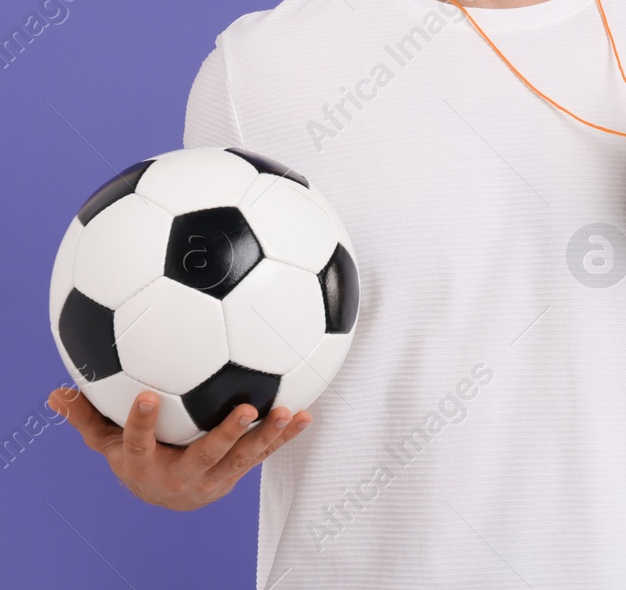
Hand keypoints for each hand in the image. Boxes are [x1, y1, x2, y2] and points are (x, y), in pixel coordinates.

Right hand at [47, 386, 311, 511]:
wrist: (166, 496)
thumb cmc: (135, 456)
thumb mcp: (106, 442)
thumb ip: (86, 417)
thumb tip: (57, 392)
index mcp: (145, 462)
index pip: (139, 441)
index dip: (142, 423)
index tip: (148, 396)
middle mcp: (182, 472)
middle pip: (207, 455)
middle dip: (226, 434)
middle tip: (246, 407)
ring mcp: (215, 474)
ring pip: (245, 457)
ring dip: (269, 435)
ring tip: (290, 412)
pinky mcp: (239, 470)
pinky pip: (264, 453)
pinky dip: (285, 436)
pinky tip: (306, 415)